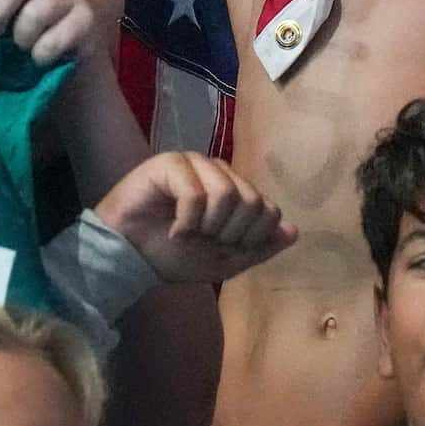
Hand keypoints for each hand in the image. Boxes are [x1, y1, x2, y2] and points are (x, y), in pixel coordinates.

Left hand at [0, 0, 94, 64]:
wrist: (74, 44)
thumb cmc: (28, 26)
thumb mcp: (5, 10)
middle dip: (0, 7)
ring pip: (40, 9)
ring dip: (23, 35)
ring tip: (21, 46)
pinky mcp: (87, 20)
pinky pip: (60, 36)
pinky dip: (42, 52)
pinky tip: (40, 57)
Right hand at [94, 152, 295, 286]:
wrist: (129, 258)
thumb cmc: (173, 256)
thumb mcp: (224, 262)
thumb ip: (259, 247)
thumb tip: (294, 231)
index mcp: (237, 191)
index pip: (269, 210)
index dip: (250, 239)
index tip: (223, 249)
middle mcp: (221, 173)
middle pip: (252, 202)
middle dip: (229, 234)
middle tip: (204, 241)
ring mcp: (196, 164)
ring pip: (228, 194)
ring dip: (208, 227)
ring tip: (188, 234)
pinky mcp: (171, 163)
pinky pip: (196, 193)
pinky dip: (186, 221)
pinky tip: (173, 230)